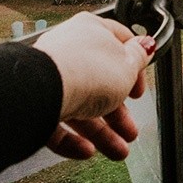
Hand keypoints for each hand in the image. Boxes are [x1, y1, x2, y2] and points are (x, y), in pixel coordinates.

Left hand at [32, 11, 154, 159]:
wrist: (42, 92)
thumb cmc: (85, 71)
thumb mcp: (128, 66)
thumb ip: (140, 57)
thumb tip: (147, 45)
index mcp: (91, 32)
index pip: (119, 46)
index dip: (134, 69)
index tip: (139, 89)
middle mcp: (69, 52)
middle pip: (100, 84)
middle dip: (119, 114)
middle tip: (130, 130)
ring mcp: (51, 78)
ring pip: (80, 107)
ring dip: (101, 132)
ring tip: (117, 151)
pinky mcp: (35, 103)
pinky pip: (58, 123)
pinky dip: (73, 139)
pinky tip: (87, 150)